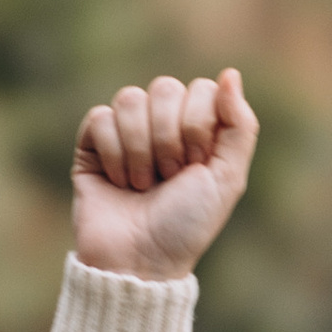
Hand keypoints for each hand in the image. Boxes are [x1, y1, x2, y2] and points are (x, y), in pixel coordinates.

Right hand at [71, 70, 257, 280]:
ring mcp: (127, 131)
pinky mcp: (92, 142)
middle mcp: (163, 124)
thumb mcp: (228, 178)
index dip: (198, 126)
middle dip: (170, 138)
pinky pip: (100, 118)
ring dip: (141, 149)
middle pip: (165, 87)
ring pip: (130, 98)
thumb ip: (239, 125)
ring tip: (144, 184)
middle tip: (170, 177)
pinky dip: (113, 155)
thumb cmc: (188, 223)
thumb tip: (230, 73)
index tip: (197, 165)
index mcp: (200, 128)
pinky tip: (119, 182)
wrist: (140, 257)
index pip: (202, 89)